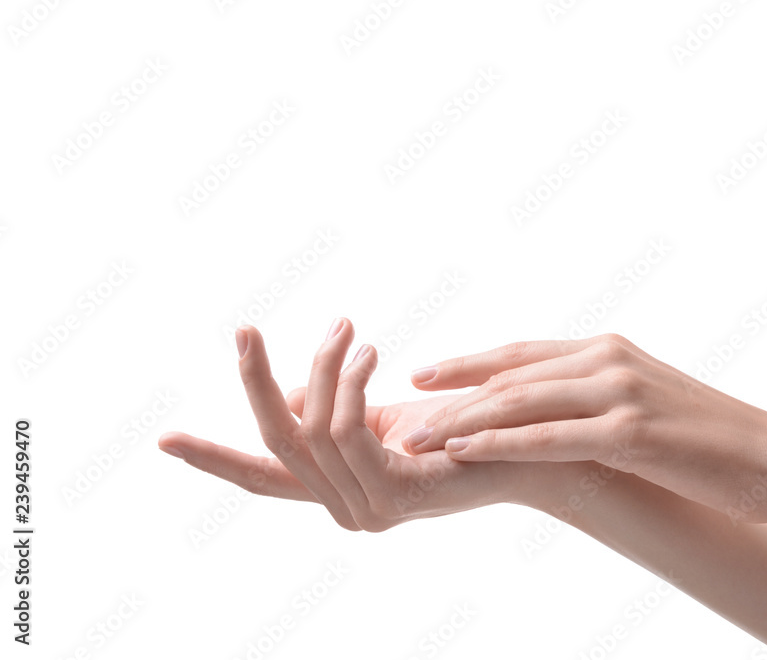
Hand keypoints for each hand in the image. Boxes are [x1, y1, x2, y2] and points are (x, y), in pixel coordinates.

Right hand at [158, 319, 556, 531]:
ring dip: (323, 368)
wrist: (529, 446)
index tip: (164, 438)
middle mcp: (346, 510)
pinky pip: (347, 430)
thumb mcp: (382, 411)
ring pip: (313, 429)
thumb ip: (330, 410)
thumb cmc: (459, 426)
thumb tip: (286, 393)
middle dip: (254, 381)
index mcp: (338, 490)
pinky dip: (350, 383)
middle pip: (276, 443)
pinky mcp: (395, 495)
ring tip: (346, 328)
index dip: (213, 458)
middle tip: (245, 328)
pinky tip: (370, 352)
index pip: (263, 476)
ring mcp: (368, 511)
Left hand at [403, 334, 766, 524]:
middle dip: (453, 396)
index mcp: (607, 351)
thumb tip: (556, 413)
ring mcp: (619, 392)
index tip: (425, 375)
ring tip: (418, 437)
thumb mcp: (645, 405)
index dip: (469, 365)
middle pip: (511, 376)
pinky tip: (464, 451)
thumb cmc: (707, 439)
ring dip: (463, 422)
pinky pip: (550, 437)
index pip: (522, 355)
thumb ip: (597, 399)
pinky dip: (500, 443)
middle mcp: (607, 360)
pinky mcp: (631, 431)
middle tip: (405, 411)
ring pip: (521, 403)